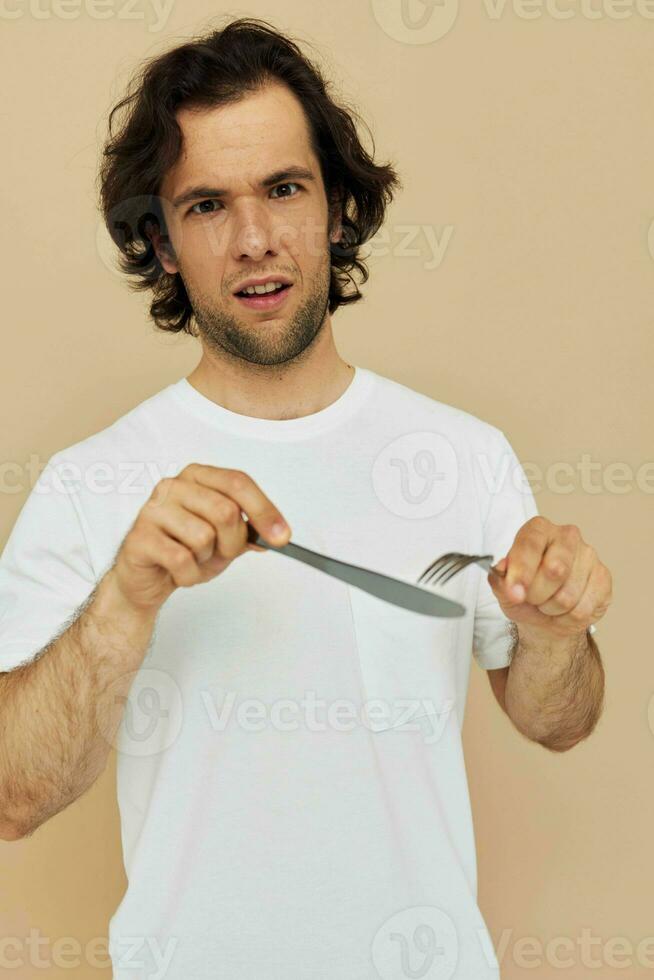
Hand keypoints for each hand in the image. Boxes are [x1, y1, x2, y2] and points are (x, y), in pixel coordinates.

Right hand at [110, 464, 290, 613]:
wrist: (148, 578)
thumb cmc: (186, 550)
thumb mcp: (226, 539)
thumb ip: (250, 531)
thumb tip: (276, 533)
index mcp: (198, 476)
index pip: (238, 483)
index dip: (264, 510)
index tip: (282, 537)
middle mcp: (173, 485)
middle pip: (225, 511)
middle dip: (232, 542)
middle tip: (221, 553)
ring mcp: (153, 509)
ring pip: (204, 537)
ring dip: (206, 559)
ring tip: (192, 559)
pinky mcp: (139, 536)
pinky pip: (181, 559)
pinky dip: (188, 574)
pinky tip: (178, 571)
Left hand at [487, 516, 611, 639]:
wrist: (545, 616)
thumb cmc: (524, 593)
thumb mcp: (504, 587)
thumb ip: (499, 578)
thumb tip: (502, 570)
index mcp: (539, 529)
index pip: (530, 544)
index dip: (522, 571)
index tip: (514, 593)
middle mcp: (567, 535)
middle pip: (555, 569)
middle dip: (536, 594)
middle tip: (531, 598)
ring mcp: (589, 556)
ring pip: (568, 595)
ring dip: (550, 609)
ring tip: (547, 604)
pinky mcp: (604, 578)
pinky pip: (582, 609)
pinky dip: (567, 619)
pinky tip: (564, 610)